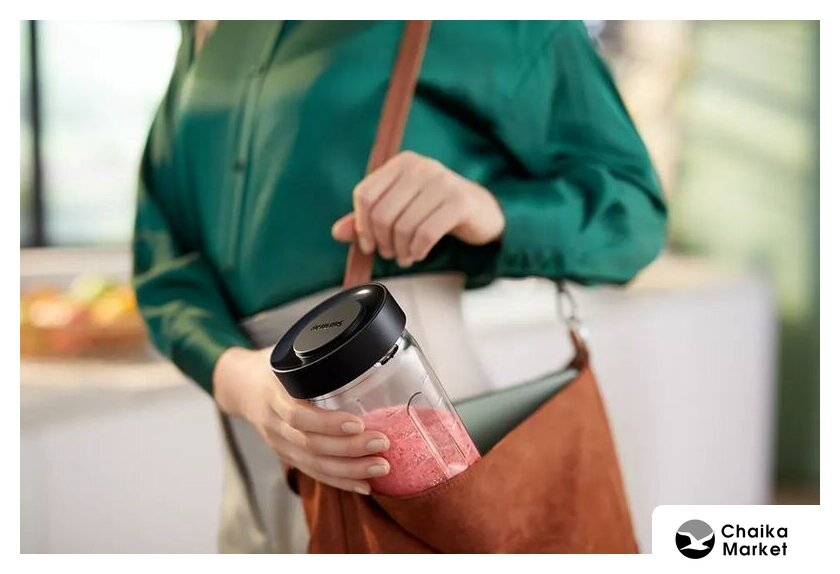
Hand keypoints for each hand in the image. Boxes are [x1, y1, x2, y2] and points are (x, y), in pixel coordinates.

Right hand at [213, 347, 390, 494]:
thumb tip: (362, 343)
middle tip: (382, 443)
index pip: (298, 415)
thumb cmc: (271, 366)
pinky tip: (364, 486)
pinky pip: (313, 473)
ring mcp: (279, 443)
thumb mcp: (287, 354)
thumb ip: (317, 355)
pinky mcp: (287, 456)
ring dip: (349, 470)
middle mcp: (273, 423)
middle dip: (349, 449)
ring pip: (313, 464)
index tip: (357, 422)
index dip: (327, 423)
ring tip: (381, 468)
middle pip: (310, 445)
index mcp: (273, 395)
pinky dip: (339, 482)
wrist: (238, 385)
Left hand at [332, 151, 504, 266]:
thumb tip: (337, 232)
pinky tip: (419, 253)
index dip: (360, 225)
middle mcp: (421, 167)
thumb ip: (367, 219)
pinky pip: (425, 234)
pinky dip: (417, 250)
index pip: (365, 194)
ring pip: (403, 226)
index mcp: (401, 163)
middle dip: (382, 242)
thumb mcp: (400, 209)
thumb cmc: (435, 210)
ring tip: (405, 256)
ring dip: (400, 250)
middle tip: (390, 254)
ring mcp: (442, 182)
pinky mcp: (459, 201)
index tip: (368, 244)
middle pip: (381, 213)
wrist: (481, 211)